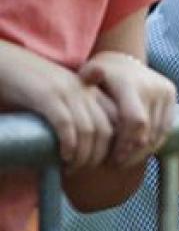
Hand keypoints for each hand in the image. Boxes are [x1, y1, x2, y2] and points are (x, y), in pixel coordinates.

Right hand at [0, 44, 114, 168]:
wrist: (5, 61)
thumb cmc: (29, 83)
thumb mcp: (61, 95)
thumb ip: (75, 112)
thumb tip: (82, 144)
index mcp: (91, 89)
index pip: (115, 120)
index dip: (112, 146)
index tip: (99, 162)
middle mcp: (84, 89)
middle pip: (105, 130)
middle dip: (97, 156)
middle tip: (82, 169)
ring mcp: (67, 91)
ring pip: (88, 130)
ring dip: (82, 156)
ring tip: (71, 168)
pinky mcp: (47, 95)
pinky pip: (66, 124)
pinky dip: (68, 144)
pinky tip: (64, 156)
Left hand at [78, 51, 175, 166]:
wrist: (124, 58)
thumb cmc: (101, 74)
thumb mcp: (89, 73)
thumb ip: (86, 78)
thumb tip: (87, 77)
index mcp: (131, 84)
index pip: (135, 121)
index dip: (125, 144)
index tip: (112, 159)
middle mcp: (152, 87)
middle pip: (147, 131)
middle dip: (133, 152)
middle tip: (118, 164)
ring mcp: (165, 91)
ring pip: (159, 132)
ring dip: (143, 151)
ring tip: (127, 160)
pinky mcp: (172, 96)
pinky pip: (166, 127)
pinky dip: (154, 142)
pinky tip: (139, 150)